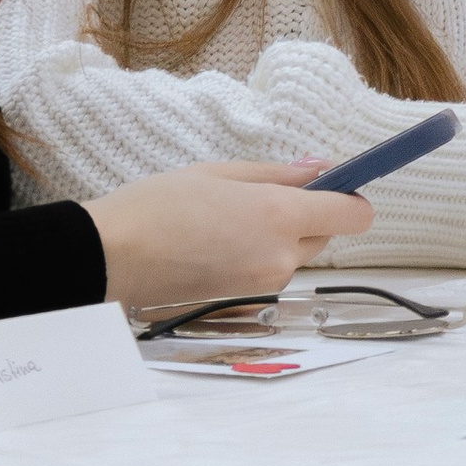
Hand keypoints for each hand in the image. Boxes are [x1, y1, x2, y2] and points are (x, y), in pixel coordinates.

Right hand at [87, 159, 371, 312]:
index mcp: (279, 216)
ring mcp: (264, 282)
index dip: (352, 197)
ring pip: (295, 253)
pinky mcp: (245, 298)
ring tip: (227, 216)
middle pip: (326, 234)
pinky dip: (257, 253)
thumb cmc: (157, 206)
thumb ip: (277, 173)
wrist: (112, 257)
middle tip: (263, 193)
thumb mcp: (219, 173)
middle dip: (308, 214)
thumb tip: (321, 167)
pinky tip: (217, 238)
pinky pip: (269, 269)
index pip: (352, 215)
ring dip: (278, 235)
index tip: (338, 183)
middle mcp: (281, 256)